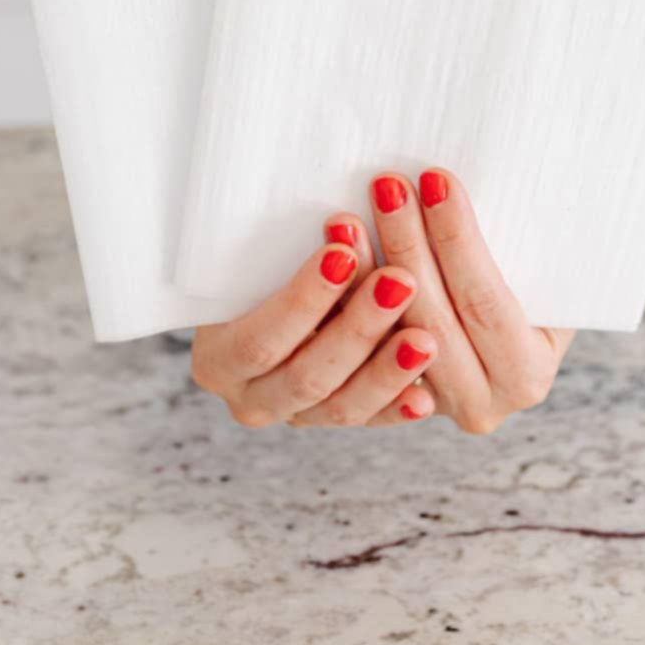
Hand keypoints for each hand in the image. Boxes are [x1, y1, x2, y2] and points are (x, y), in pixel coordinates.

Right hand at [191, 232, 433, 429]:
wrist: (261, 298)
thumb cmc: (262, 264)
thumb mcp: (259, 257)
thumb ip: (294, 253)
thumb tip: (344, 223)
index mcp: (219, 358)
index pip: (260, 339)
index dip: (302, 300)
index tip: (342, 254)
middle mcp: (252, 396)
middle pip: (307, 375)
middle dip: (358, 327)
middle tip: (401, 282)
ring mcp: (295, 414)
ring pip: (342, 406)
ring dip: (386, 371)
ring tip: (424, 338)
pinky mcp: (334, 419)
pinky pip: (370, 421)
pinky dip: (398, 408)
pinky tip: (426, 397)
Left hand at [292, 167, 574, 434]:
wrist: (498, 331)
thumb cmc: (524, 279)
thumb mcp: (536, 266)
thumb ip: (515, 243)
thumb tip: (460, 185)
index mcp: (526, 374)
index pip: (486, 303)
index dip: (460, 240)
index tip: (435, 180)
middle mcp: (478, 405)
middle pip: (432, 319)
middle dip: (407, 244)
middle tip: (388, 185)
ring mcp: (425, 410)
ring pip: (384, 342)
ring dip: (364, 271)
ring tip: (348, 215)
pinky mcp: (374, 404)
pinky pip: (348, 359)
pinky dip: (335, 305)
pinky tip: (330, 254)